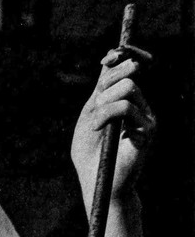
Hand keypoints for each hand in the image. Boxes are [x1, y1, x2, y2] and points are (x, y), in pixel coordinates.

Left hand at [71, 46, 155, 213]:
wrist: (96, 181)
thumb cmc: (89, 153)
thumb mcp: (90, 114)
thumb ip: (100, 90)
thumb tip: (110, 62)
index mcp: (127, 100)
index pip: (132, 65)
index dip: (123, 54)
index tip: (106, 58)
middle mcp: (141, 106)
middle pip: (128, 74)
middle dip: (106, 84)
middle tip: (95, 106)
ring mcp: (147, 118)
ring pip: (128, 88)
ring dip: (104, 104)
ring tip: (94, 125)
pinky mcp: (148, 131)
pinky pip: (126, 108)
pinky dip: (105, 115)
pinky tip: (97, 130)